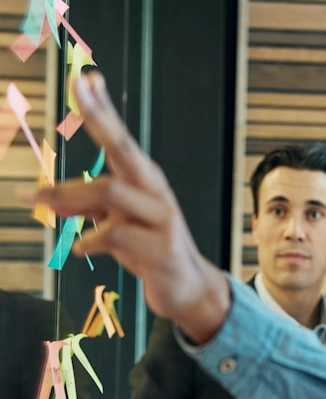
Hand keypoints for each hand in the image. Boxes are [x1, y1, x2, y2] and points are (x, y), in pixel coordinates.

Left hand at [19, 72, 229, 344]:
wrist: (188, 287)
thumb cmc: (150, 249)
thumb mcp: (117, 224)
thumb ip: (89, 208)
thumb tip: (52, 197)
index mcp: (146, 183)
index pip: (121, 140)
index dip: (103, 109)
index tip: (86, 78)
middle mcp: (155, 193)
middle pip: (124, 149)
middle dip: (100, 117)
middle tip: (77, 87)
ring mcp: (161, 218)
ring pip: (109, 191)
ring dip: (65, 193)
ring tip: (32, 198)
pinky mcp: (159, 248)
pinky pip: (114, 234)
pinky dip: (90, 239)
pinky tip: (80, 247)